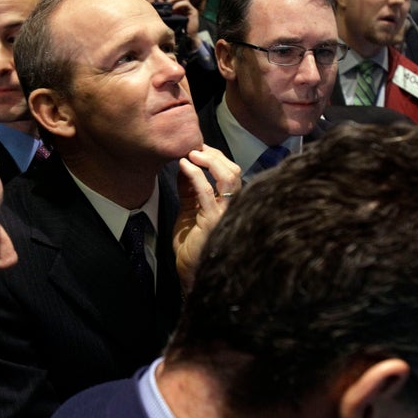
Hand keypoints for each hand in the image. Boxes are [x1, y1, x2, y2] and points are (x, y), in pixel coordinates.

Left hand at [159, 0, 200, 49]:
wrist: (187, 40)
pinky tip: (173, 9)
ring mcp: (189, 8)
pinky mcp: (193, 11)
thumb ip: (163, 13)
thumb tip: (154, 6)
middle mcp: (183, 5)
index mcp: (177, 5)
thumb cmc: (176, 31)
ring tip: (168, 3)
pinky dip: (179, 4)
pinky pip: (186, 3)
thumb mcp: (167, 20)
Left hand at [173, 145, 240, 291]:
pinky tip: (184, 166)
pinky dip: (195, 174)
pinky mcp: (214, 220)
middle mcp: (233, 205)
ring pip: (228, 176)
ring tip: (192, 153)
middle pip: (233, 170)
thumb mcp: (189, 208)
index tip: (197, 148)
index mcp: (229, 202)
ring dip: (209, 160)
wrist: (189, 269)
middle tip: (194, 148)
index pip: (230, 172)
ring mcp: (226, 212)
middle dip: (214, 155)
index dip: (215, 157)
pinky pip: (206, 191)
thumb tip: (184, 164)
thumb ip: (189, 188)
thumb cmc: (191, 242)